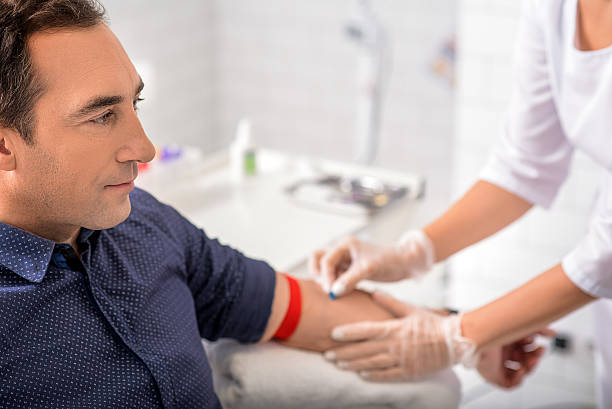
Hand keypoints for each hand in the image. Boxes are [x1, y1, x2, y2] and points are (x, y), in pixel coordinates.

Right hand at [309, 231, 434, 296]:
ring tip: (333, 292)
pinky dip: (334, 284)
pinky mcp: (349, 270)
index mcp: (345, 245)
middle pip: (317, 258)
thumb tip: (333, 292)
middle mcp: (342, 250)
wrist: (404, 262)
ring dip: (325, 280)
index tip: (331, 292)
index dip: (325, 276)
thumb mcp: (369, 269)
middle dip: (317, 274)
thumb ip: (350, 279)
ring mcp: (345, 260)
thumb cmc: (389, 260)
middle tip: (325, 289)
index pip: (325, 260)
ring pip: (324, 268)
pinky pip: (335, 276)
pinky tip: (340, 294)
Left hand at [323, 292, 476, 381]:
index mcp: (395, 328)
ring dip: (353, 365)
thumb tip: (373, 292)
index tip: (332, 333)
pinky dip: (373, 376)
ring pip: (372, 364)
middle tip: (326, 353)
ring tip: (338, 364)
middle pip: (364, 350)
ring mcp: (402, 360)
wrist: (456, 341)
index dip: (348, 333)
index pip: (366, 330)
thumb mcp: (411, 310)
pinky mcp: (409, 372)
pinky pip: (387, 375)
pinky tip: (360, 375)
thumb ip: (390, 303)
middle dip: (343, 352)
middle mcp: (395, 345)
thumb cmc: (432, 323)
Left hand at [477, 329, 554, 387]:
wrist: (478, 337)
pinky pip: (510, 383)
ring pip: (520, 372)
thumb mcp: (520, 327)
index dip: (534, 347)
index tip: (540, 343)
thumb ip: (538, 329)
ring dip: (529, 367)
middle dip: (535, 357)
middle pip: (525, 360)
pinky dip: (518, 378)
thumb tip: (553, 333)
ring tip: (531, 360)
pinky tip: (520, 370)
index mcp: (506, 341)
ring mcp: (498, 364)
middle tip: (539, 352)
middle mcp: (502, 353)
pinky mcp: (494, 376)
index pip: (525, 349)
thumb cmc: (493, 329)